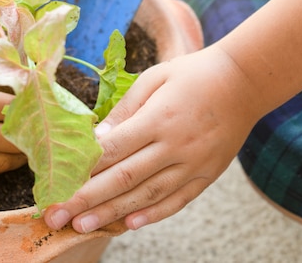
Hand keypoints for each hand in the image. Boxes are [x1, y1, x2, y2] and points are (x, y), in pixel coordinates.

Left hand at [44, 46, 261, 231]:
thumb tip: (97, 136)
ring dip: (112, 213)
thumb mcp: (154, 79)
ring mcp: (194, 164)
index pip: (113, 149)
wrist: (245, 82)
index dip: (82, 170)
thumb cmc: (192, 74)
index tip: (56, 184)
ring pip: (147, 195)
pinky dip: (153, 214)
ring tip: (83, 226)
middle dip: (86, 199)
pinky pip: (178, 201)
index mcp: (158, 118)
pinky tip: (129, 224)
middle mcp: (175, 145)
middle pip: (124, 178)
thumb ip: (125, 109)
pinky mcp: (207, 175)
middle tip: (56, 216)